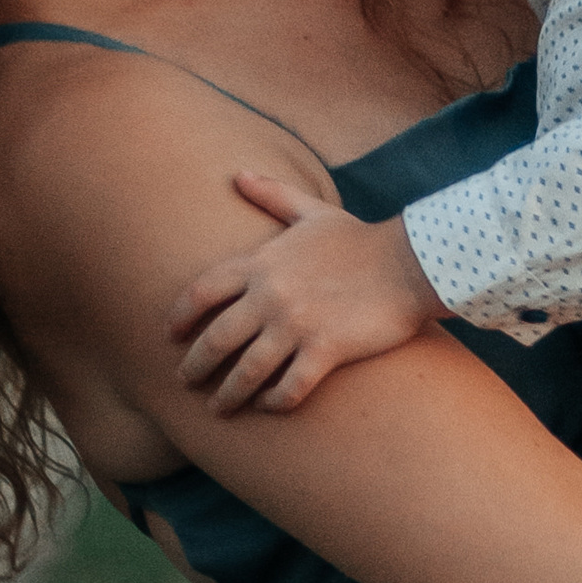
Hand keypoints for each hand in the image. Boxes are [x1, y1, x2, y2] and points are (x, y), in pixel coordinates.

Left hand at [166, 173, 437, 412]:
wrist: (412, 262)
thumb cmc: (361, 239)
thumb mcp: (312, 211)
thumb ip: (272, 194)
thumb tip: (238, 174)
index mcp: (262, 263)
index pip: (202, 291)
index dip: (179, 316)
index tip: (169, 335)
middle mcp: (271, 295)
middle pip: (215, 339)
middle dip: (194, 365)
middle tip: (185, 381)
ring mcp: (297, 324)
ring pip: (246, 370)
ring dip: (227, 394)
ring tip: (219, 408)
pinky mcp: (326, 350)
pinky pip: (289, 387)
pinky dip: (275, 402)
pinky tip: (269, 408)